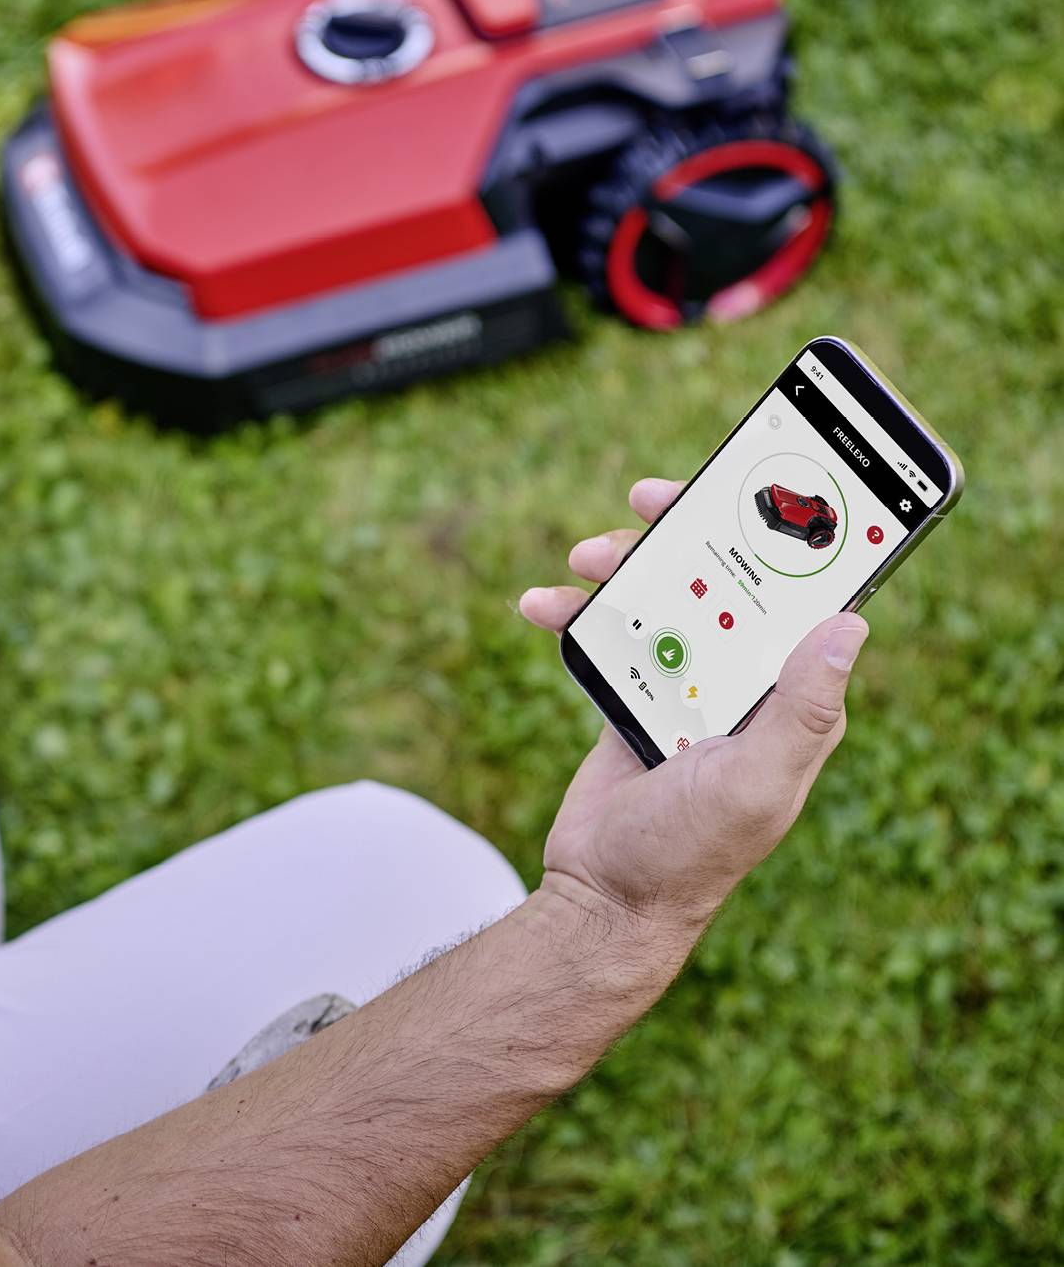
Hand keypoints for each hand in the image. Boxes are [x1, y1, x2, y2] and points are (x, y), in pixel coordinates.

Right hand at [519, 478, 868, 931]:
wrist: (606, 898)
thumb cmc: (690, 852)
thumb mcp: (756, 781)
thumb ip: (801, 709)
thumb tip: (851, 625)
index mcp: (790, 699)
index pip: (797, 599)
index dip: (776, 539)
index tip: (741, 495)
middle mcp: (744, 685)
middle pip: (720, 583)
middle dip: (682, 536)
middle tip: (644, 503)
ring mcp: (687, 688)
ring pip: (659, 599)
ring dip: (620, 569)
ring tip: (581, 560)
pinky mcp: (636, 697)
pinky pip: (611, 635)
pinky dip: (575, 614)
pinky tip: (541, 605)